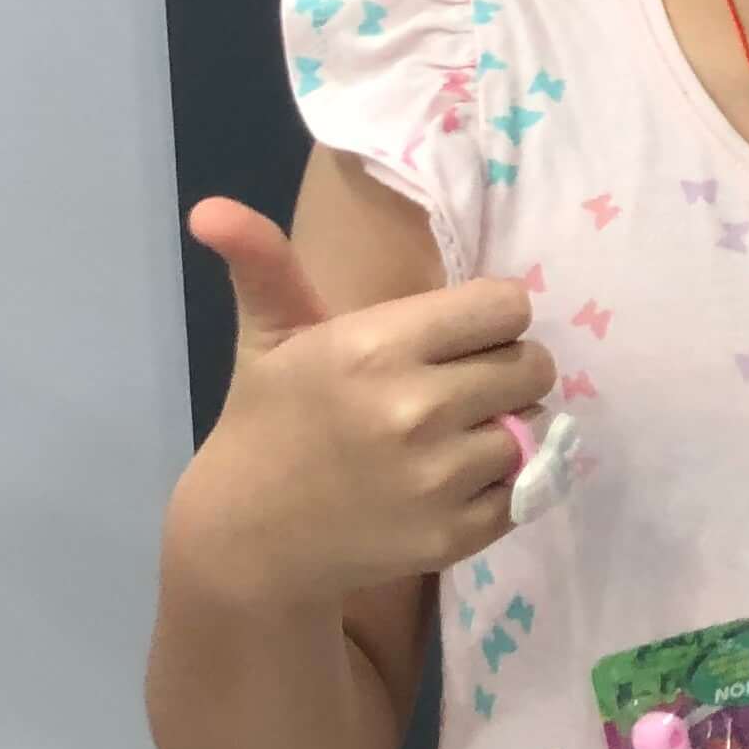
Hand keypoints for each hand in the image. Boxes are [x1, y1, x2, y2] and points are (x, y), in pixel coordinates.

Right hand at [168, 199, 554, 611]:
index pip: (507, 307)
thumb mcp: (269, 338)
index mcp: (376, 347)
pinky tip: (456, 480)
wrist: (248, 541)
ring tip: (459, 432)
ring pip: (536, 427)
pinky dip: (503, 485)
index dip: (492, 317)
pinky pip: (526, 490)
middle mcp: (416, 408)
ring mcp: (439, 478)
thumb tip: (212, 207)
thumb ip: (264, 264)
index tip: (462, 335)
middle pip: (533, 365)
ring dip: (509, 427)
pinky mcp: (456, 535)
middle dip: (507, 368)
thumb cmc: (268, 424)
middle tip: (463, 384)